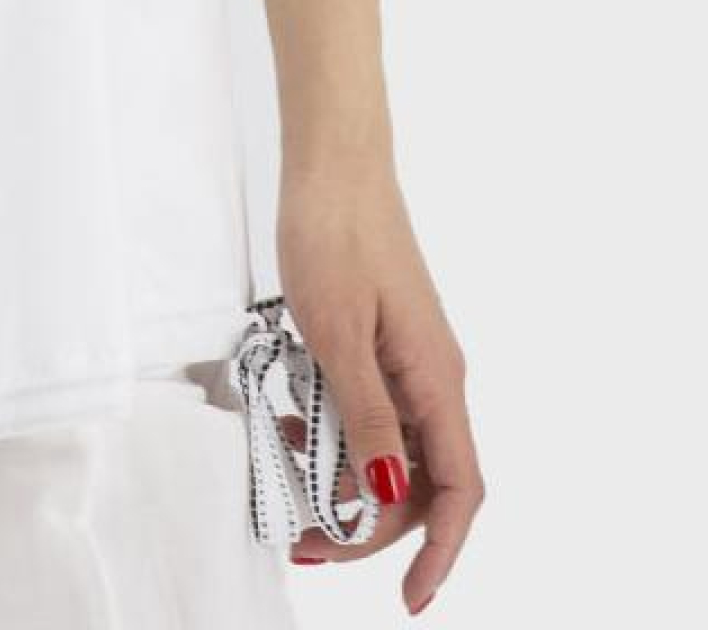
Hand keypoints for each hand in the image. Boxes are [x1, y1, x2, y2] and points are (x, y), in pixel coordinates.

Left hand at [275, 157, 483, 613]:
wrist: (331, 158)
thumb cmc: (334, 233)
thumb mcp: (338, 335)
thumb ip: (366, 418)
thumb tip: (390, 494)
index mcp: (436, 379)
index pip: (458, 490)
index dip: (439, 550)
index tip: (411, 598)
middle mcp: (433, 375)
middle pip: (421, 481)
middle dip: (369, 524)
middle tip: (304, 539)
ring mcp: (407, 357)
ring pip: (391, 448)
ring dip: (345, 480)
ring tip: (285, 488)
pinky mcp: (379, 340)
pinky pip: (368, 409)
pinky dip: (332, 434)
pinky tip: (286, 429)